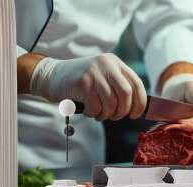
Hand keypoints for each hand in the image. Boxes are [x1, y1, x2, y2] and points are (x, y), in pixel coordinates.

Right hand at [30, 53, 146, 120]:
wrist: (52, 76)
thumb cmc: (81, 82)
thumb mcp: (103, 77)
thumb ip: (118, 86)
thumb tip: (137, 108)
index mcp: (115, 63)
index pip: (137, 83)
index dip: (140, 102)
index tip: (135, 114)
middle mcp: (106, 65)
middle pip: (127, 94)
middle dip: (123, 111)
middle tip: (116, 117)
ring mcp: (94, 73)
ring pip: (112, 103)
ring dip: (107, 115)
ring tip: (100, 114)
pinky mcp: (83, 83)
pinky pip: (96, 107)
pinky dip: (94, 114)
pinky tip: (88, 110)